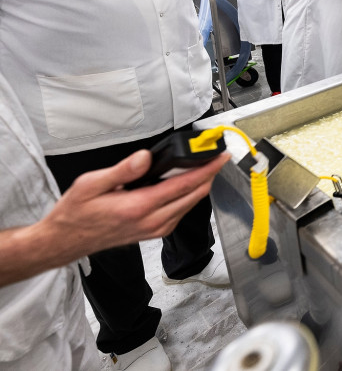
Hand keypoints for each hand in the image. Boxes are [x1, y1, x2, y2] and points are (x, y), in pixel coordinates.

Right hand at [41, 150, 229, 259]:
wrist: (66, 240)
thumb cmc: (77, 213)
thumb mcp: (91, 184)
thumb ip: (122, 170)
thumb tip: (145, 157)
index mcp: (139, 207)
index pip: (185, 185)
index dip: (207, 169)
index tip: (220, 156)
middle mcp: (152, 221)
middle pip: (194, 195)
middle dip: (209, 174)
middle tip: (216, 156)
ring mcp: (155, 229)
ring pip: (190, 205)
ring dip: (201, 185)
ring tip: (205, 165)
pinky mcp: (154, 232)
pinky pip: (181, 212)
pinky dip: (189, 196)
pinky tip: (186, 184)